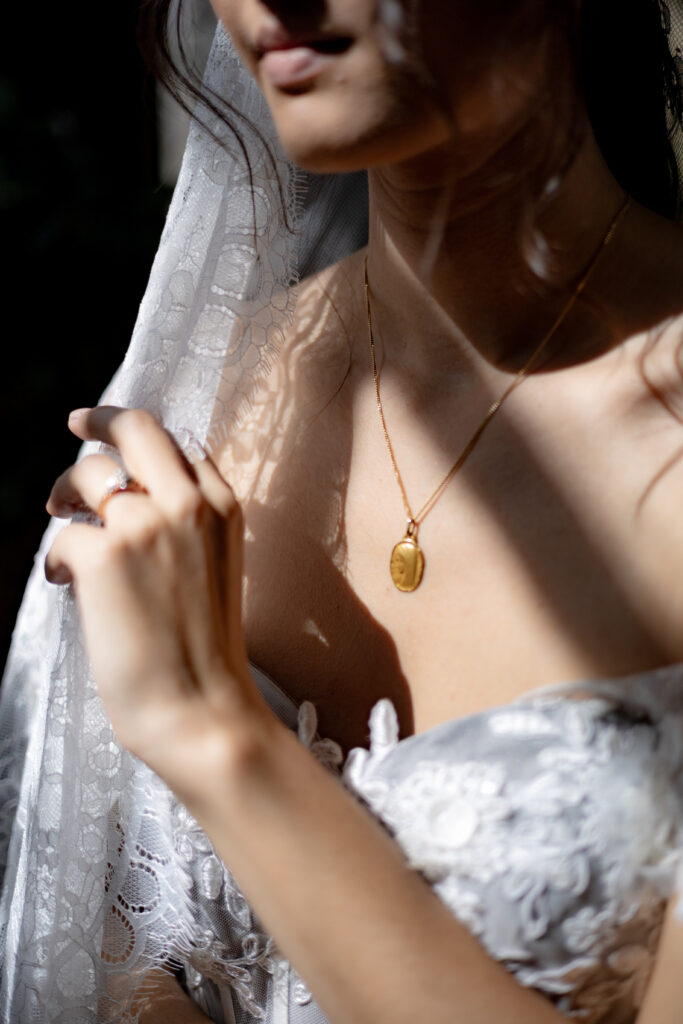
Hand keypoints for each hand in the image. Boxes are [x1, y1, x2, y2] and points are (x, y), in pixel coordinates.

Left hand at [45, 406, 265, 792]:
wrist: (202, 710)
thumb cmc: (206, 651)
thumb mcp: (217, 567)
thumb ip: (188, 523)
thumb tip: (128, 496)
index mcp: (222, 507)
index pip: (176, 443)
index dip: (139, 437)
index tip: (115, 437)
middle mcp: (188, 503)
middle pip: (136, 427)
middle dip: (100, 420)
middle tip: (78, 424)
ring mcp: (145, 524)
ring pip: (89, 473)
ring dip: (66, 492)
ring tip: (61, 517)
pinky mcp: (103, 556)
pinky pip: (62, 533)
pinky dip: (56, 556)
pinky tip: (64, 582)